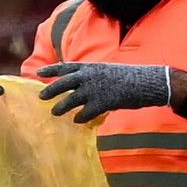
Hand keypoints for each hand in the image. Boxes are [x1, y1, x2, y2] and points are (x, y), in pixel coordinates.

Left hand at [40, 61, 177, 121]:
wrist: (148, 82)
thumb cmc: (129, 77)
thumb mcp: (107, 71)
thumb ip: (91, 77)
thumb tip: (78, 87)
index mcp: (91, 67)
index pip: (65, 67)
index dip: (51, 69)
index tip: (38, 72)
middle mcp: (90, 77)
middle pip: (63, 83)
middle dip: (51, 90)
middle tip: (41, 96)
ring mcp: (95, 90)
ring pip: (71, 100)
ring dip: (61, 107)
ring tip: (55, 112)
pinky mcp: (103, 103)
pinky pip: (86, 113)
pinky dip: (81, 117)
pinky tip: (78, 120)